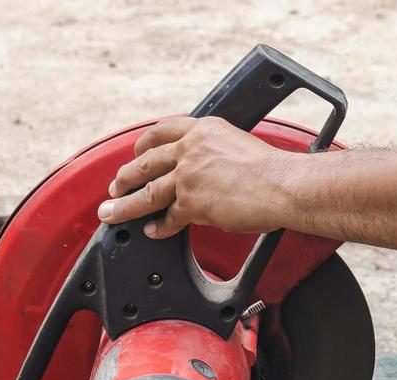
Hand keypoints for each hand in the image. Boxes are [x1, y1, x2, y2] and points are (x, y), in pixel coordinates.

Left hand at [97, 116, 294, 237]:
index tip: (134, 155)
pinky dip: (159, 227)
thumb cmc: (273, 170)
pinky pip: (169, 217)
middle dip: (124, 177)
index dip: (142, 146)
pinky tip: (152, 231)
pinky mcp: (192, 202)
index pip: (162, 131)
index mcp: (203, 130)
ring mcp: (188, 175)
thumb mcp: (238, 143)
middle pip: (145, 162)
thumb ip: (215, 151)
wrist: (284, 185)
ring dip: (125, 205)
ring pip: (148, 192)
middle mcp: (191, 149)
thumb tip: (208, 170)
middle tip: (114, 188)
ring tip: (112, 213)